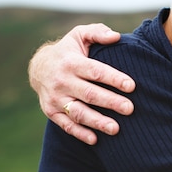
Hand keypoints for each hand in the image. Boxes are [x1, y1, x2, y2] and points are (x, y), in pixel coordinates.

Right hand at [28, 23, 135, 144]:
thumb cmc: (69, 50)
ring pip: (78, 112)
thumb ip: (97, 32)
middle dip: (110, 102)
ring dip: (97, 122)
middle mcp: (62, 81)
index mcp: (72, 62)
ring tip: (116, 128)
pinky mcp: (51, 112)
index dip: (114, 79)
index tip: (132, 86)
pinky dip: (80, 133)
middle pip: (89, 94)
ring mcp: (55, 98)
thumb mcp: (80, 34)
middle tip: (130, 109)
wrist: (39, 67)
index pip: (95, 71)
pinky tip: (96, 140)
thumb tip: (116, 36)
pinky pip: (66, 125)